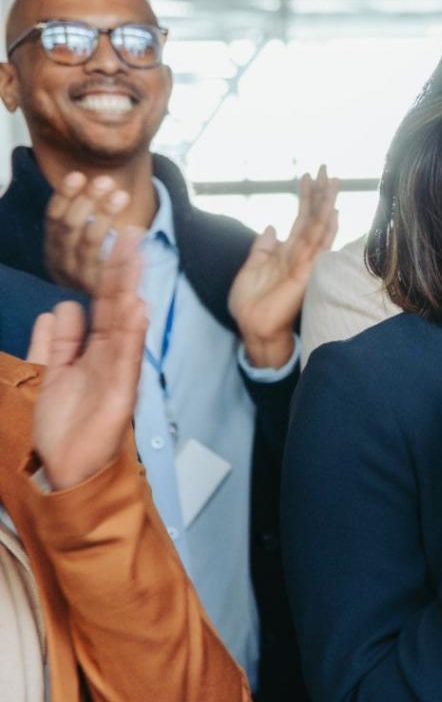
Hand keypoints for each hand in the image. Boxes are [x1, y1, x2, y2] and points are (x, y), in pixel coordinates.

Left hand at [26, 226, 146, 490]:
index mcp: (91, 352)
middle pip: (114, 306)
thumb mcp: (46, 375)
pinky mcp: (121, 392)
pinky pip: (126, 357)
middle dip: (120, 270)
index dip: (105, 275)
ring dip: (129, 290)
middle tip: (127, 233)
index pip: (101, 305)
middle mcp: (107, 358)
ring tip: (132, 258)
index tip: (111, 242)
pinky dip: (131, 333)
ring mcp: (116, 373)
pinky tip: (135, 309)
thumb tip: (62, 308)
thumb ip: (53, 343)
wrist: (64, 468)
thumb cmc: (58, 428)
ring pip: (124, 324)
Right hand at [41, 171, 132, 294]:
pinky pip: (112, 265)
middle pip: (70, 228)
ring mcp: (81, 278)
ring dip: (104, 216)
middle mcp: (61, 264)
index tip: (78, 175)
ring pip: (90, 243)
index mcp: (52, 249)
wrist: (100, 312)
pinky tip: (137, 228)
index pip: (53, 219)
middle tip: (105, 181)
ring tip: (122, 195)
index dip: (64, 196)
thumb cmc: (92, 266)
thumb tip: (85, 178)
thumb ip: (80, 217)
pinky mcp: (103, 291)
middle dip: (86, 201)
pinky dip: (123, 245)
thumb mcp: (77, 244)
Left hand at [228, 167, 339, 369]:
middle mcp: (301, 254)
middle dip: (321, 193)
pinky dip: (328, 230)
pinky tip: (333, 213)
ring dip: (327, 204)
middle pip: (314, 218)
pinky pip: (320, 247)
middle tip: (326, 169)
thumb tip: (271, 228)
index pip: (301, 219)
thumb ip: (263, 248)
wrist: (252, 327)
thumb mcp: (251, 267)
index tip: (307, 177)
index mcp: (287, 251)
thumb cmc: (251, 302)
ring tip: (333, 181)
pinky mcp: (307, 273)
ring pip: (320, 227)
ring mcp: (306, 262)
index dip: (305, 198)